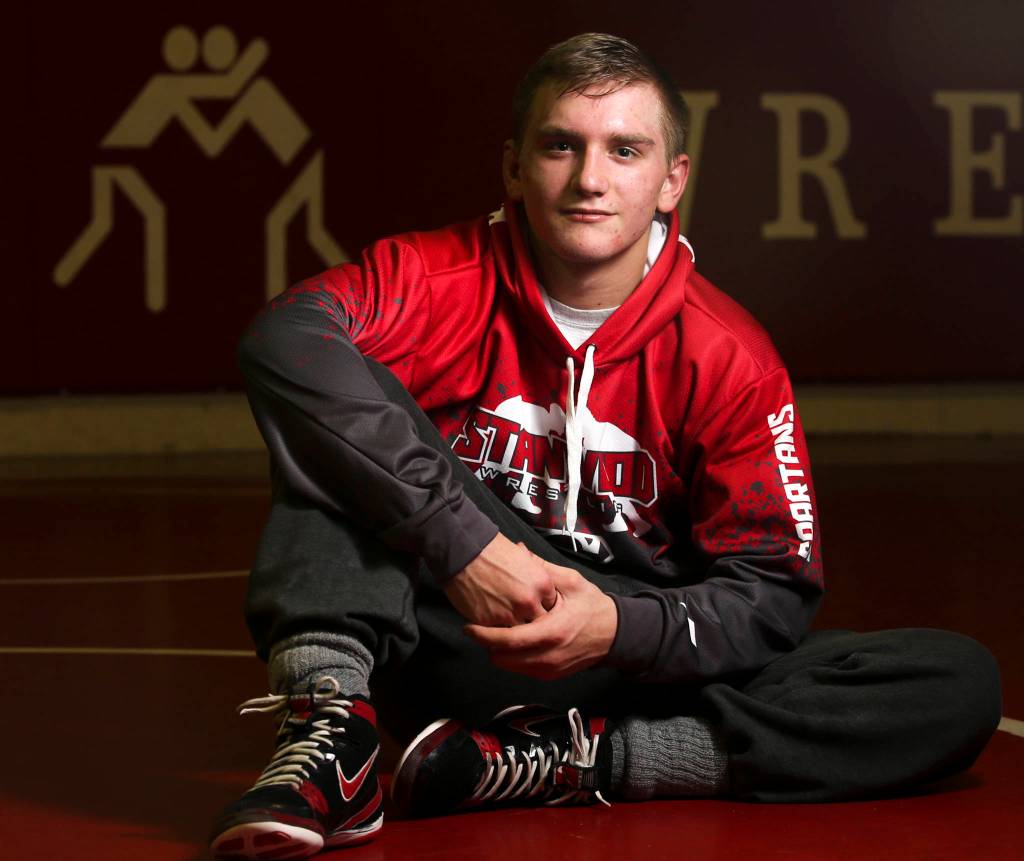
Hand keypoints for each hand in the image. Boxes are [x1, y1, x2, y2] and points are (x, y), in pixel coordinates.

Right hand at [443, 533, 556, 626]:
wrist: (465, 552)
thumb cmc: (491, 550)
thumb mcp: (523, 557)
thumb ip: (535, 575)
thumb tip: (536, 584)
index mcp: (542, 584)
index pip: (550, 605)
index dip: (540, 605)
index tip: (532, 605)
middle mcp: (530, 602)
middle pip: (538, 622)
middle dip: (529, 621)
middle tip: (519, 617)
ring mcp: (510, 614)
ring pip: (518, 632)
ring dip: (512, 629)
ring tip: (504, 624)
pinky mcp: (490, 623)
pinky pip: (497, 634)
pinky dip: (494, 632)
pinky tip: (490, 625)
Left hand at [464, 559, 617, 679]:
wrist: (615, 634)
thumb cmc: (592, 605)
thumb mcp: (571, 582)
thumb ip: (541, 568)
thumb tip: (518, 549)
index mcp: (551, 632)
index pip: (507, 641)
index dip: (483, 635)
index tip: (467, 625)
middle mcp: (548, 656)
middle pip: (501, 658)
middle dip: (487, 644)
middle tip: (479, 627)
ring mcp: (549, 669)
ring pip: (508, 667)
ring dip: (497, 651)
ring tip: (494, 632)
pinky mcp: (550, 676)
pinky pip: (520, 670)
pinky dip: (511, 658)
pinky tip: (512, 641)